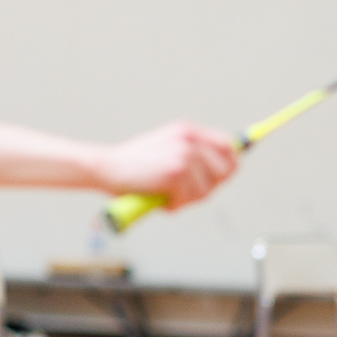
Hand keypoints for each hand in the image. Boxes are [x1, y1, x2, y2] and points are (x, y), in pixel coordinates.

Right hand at [97, 121, 238, 206]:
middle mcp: (190, 139)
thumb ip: (195, 156)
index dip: (229, 167)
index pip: (229, 148)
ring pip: (206, 191)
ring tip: (166, 194)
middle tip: (185, 193)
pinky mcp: (176, 172)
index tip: (220, 180)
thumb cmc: (136, 165)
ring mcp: (185, 154)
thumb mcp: (169, 149)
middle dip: (207, 188)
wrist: (107, 168)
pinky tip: (159, 198)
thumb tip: (227, 171)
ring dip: (186, 200)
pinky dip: (174, 205)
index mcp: (189, 131)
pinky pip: (188, 199)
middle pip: (224, 173)